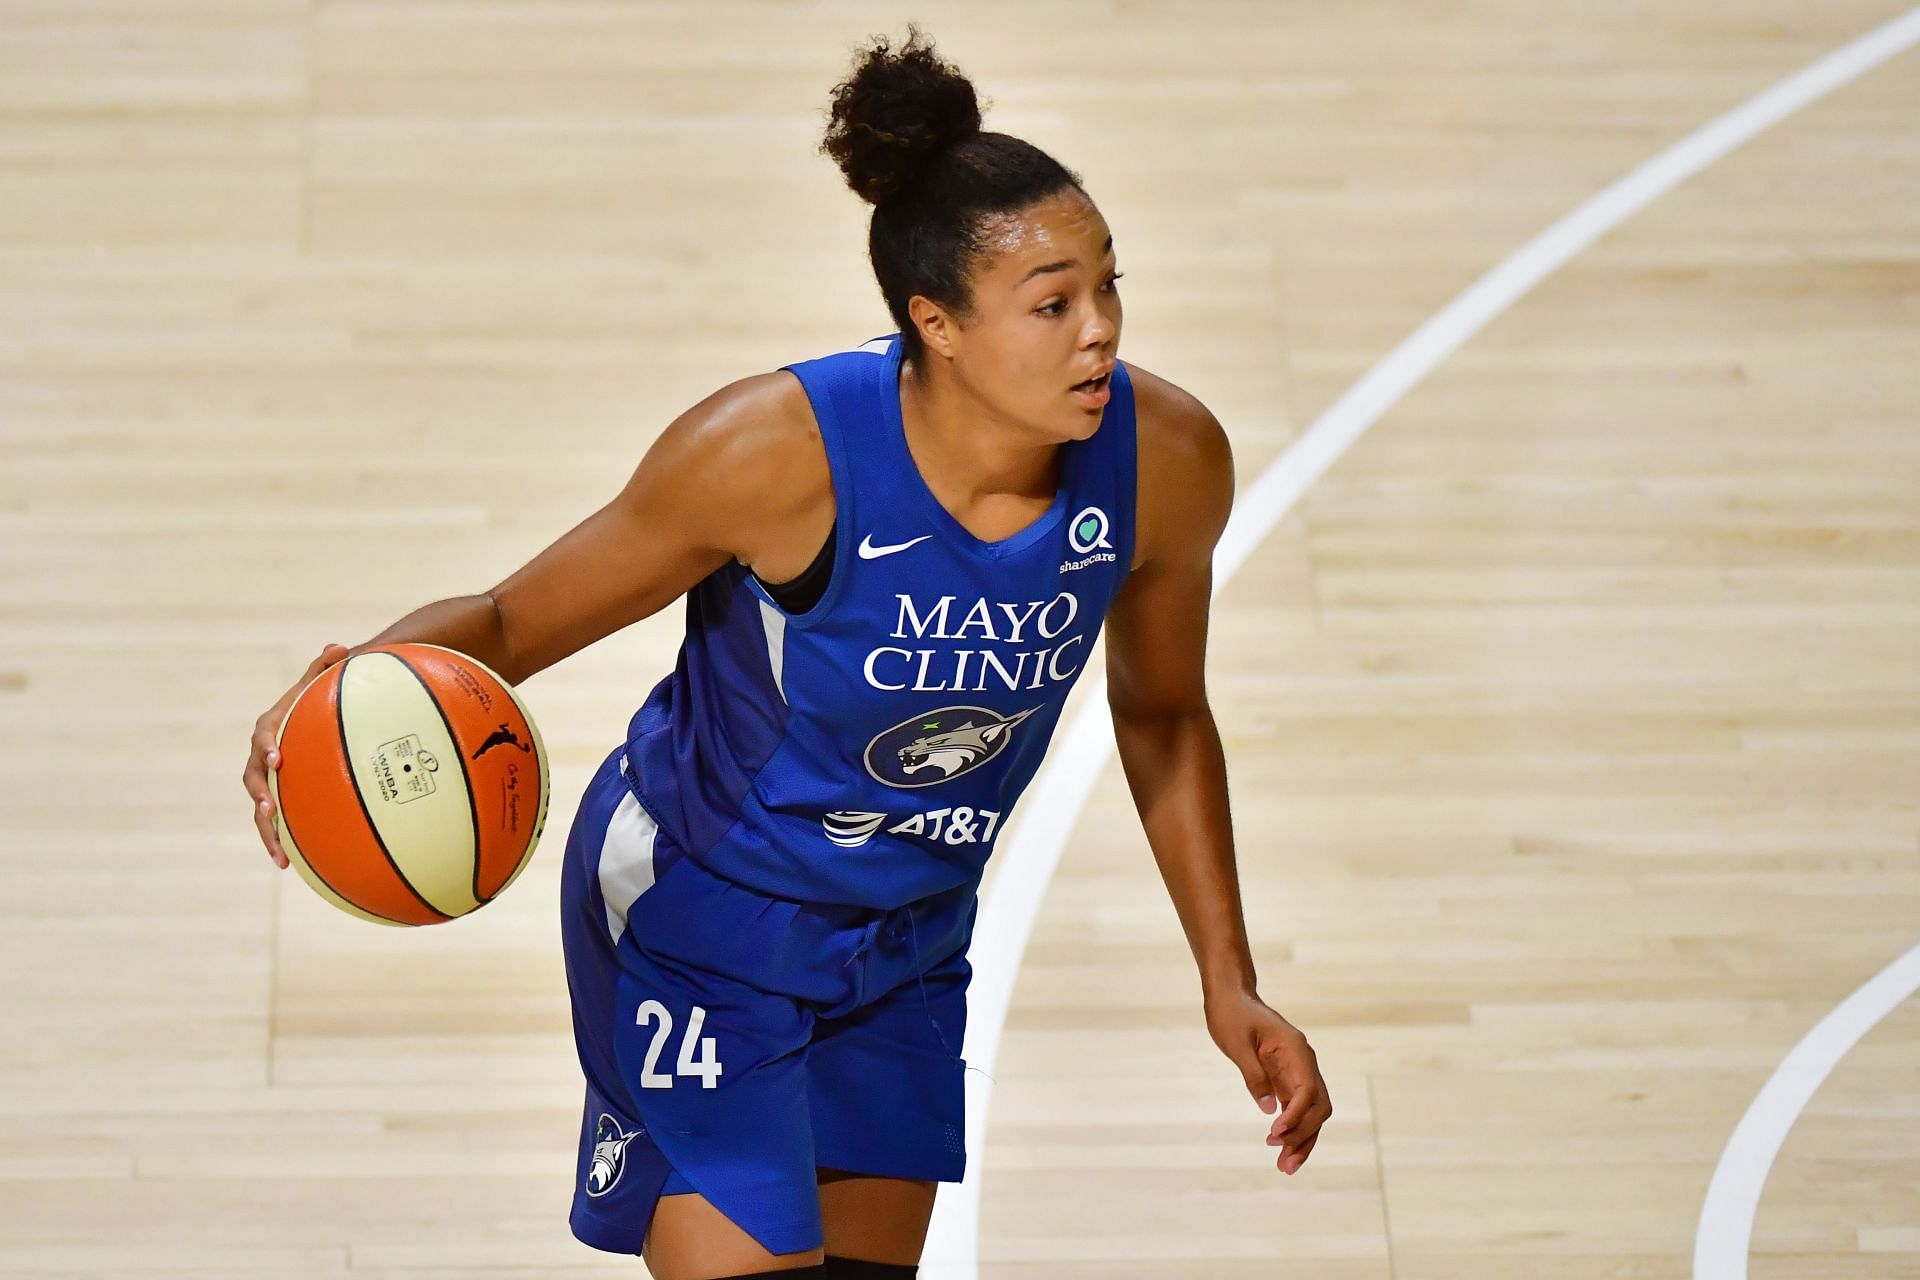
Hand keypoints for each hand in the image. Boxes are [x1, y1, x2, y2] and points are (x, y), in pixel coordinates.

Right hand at [242, 644, 349, 869]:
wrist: (312, 718)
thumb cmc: (318, 699)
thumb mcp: (321, 681)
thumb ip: (327, 666)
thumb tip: (340, 647)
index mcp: (271, 727)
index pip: (263, 735)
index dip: (266, 747)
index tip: (278, 759)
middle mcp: (263, 756)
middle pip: (253, 778)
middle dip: (260, 796)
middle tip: (270, 810)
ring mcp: (270, 781)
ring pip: (261, 808)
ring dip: (266, 832)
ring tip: (280, 855)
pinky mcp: (280, 799)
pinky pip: (277, 823)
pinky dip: (281, 842)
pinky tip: (292, 867)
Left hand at [1204, 987, 1330, 1175]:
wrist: (1231, 996)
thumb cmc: (1231, 1014)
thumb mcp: (1236, 1043)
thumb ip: (1254, 1076)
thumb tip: (1269, 1110)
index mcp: (1296, 1049)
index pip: (1307, 1090)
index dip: (1296, 1115)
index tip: (1275, 1132)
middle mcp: (1304, 1061)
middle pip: (1318, 1106)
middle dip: (1304, 1136)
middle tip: (1283, 1163)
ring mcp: (1298, 1071)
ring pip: (1311, 1112)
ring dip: (1302, 1140)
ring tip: (1286, 1167)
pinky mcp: (1287, 1079)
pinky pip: (1297, 1108)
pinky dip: (1293, 1129)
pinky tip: (1282, 1148)